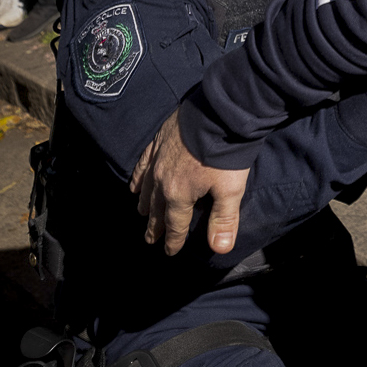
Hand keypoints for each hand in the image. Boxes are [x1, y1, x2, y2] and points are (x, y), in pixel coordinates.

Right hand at [131, 107, 248, 255]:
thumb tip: (219, 249)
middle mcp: (162, 180)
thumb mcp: (231, 190)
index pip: (175, 224)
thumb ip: (224, 220)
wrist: (218, 114)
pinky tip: (135, 186)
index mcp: (179, 194)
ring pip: (146, 189)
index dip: (173, 240)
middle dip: (155, 227)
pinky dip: (138, 178)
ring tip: (143, 215)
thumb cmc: (226, 154)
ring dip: (145, 204)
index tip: (170, 252)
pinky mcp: (158, 142)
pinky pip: (142, 164)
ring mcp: (157, 160)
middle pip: (157, 209)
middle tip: (150, 240)